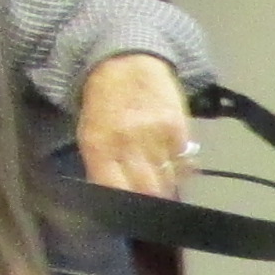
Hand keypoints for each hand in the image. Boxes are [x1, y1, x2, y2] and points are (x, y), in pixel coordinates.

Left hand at [79, 51, 197, 195]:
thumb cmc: (103, 103)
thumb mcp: (89, 135)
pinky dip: (181, 169)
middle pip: (148, 191)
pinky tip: (174, 163)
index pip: (117, 191)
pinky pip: (185, 163)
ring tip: (162, 182)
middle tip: (151, 203)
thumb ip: (101, 166)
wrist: (126, 62)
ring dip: (166, 186)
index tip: (132, 211)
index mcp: (100, 147)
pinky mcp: (179, 128)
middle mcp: (129, 144)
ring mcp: (156, 137)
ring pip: (169, 180)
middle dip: (151, 202)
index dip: (127, 207)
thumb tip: (117, 198)